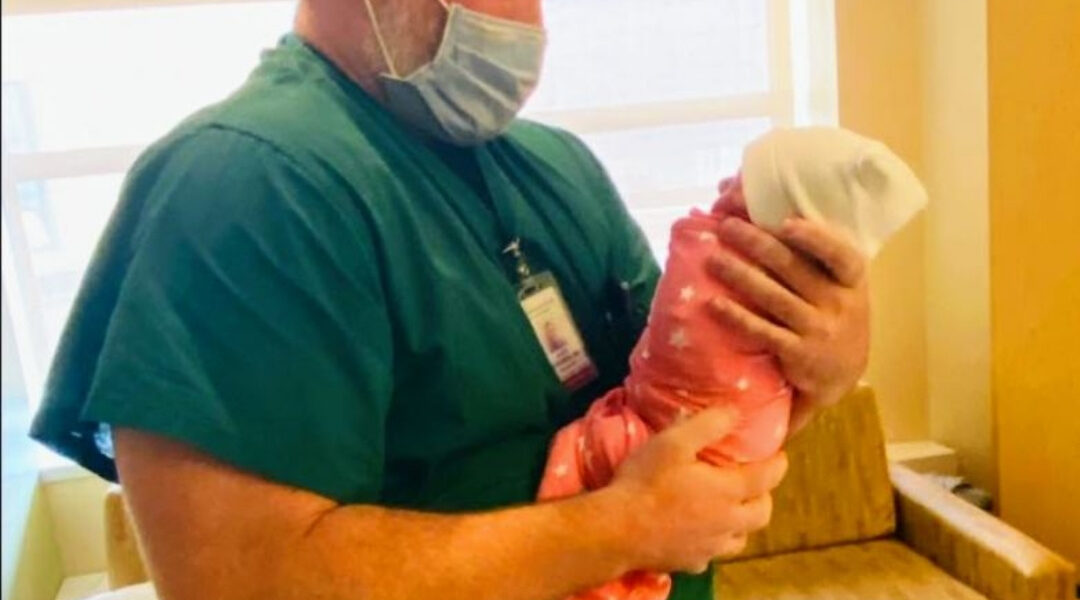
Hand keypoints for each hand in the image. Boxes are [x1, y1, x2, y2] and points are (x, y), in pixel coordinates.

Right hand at [605, 409, 787, 573]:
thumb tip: (736, 412)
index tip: (779, 456)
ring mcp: (709, 547)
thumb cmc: (645, 481)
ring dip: (742, 524)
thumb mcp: (674, 441)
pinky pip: (711, 555)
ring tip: (730, 510)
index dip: (777, 465)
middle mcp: (726, 523)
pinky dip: (713, 543)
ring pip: (740, 539)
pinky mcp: (689, 563)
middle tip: (755, 484)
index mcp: (727, 492)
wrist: (617, 530)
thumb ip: (708, 424)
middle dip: (764, 497)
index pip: (767, 478)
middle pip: (761, 514)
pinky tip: (699, 535)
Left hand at [707, 217, 870, 434]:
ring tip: (713, 259)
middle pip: (793, 268)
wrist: (842, 374)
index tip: (785, 223)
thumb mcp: (841, 284)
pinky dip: (737, 317)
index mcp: (852, 279)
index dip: (815, 238)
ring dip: (740, 275)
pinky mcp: (797, 353)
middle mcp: (838, 302)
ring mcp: (818, 329)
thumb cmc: (833, 313)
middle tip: (726, 227)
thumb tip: (777, 212)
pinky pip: (763, 331)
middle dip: (756, 244)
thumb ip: (817, 254)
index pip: (840, 255)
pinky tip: (714, 304)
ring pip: (773, 297)